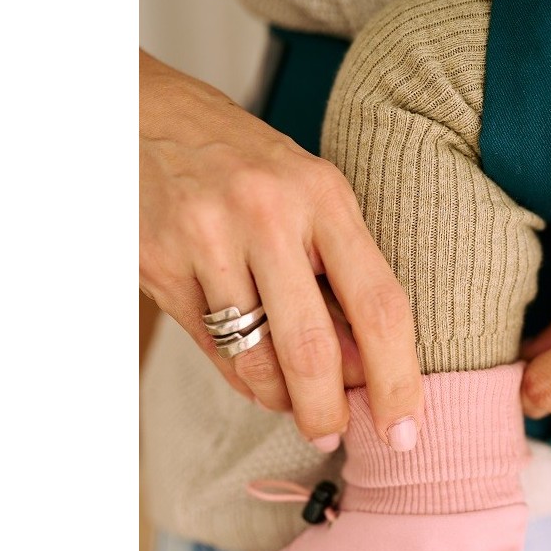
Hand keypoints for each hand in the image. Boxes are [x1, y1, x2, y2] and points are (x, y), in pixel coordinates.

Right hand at [140, 50, 421, 448]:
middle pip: (313, 347)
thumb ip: (339, 275)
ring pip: (256, 358)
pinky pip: (211, 349)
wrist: (147, 116)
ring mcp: (207, 238)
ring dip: (279, 398)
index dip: (397, 378)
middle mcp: (266, 213)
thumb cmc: (245, 166)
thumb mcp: (308, 197)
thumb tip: (366, 373)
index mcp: (323, 195)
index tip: (404, 430)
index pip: (379, 304)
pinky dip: (238, 373)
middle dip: (328, 410)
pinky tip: (249, 365)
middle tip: (333, 435)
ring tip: (289, 400)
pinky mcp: (158, 262)